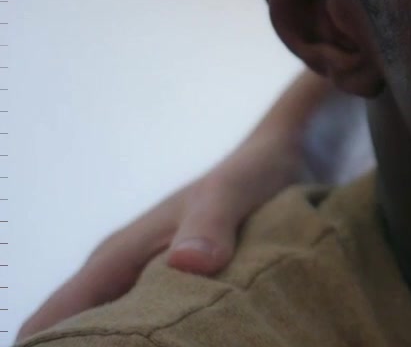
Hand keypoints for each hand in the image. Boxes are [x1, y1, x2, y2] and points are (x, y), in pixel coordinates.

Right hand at [16, 128, 304, 340]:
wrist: (277, 163)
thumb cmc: (248, 175)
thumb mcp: (232, 193)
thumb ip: (210, 225)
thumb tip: (187, 263)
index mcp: (115, 259)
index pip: (51, 319)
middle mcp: (120, 279)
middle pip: (82, 337)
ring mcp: (146, 288)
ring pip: (118, 336)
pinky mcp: (176, 295)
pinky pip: (155, 331)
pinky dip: (164, 344)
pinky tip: (193, 346)